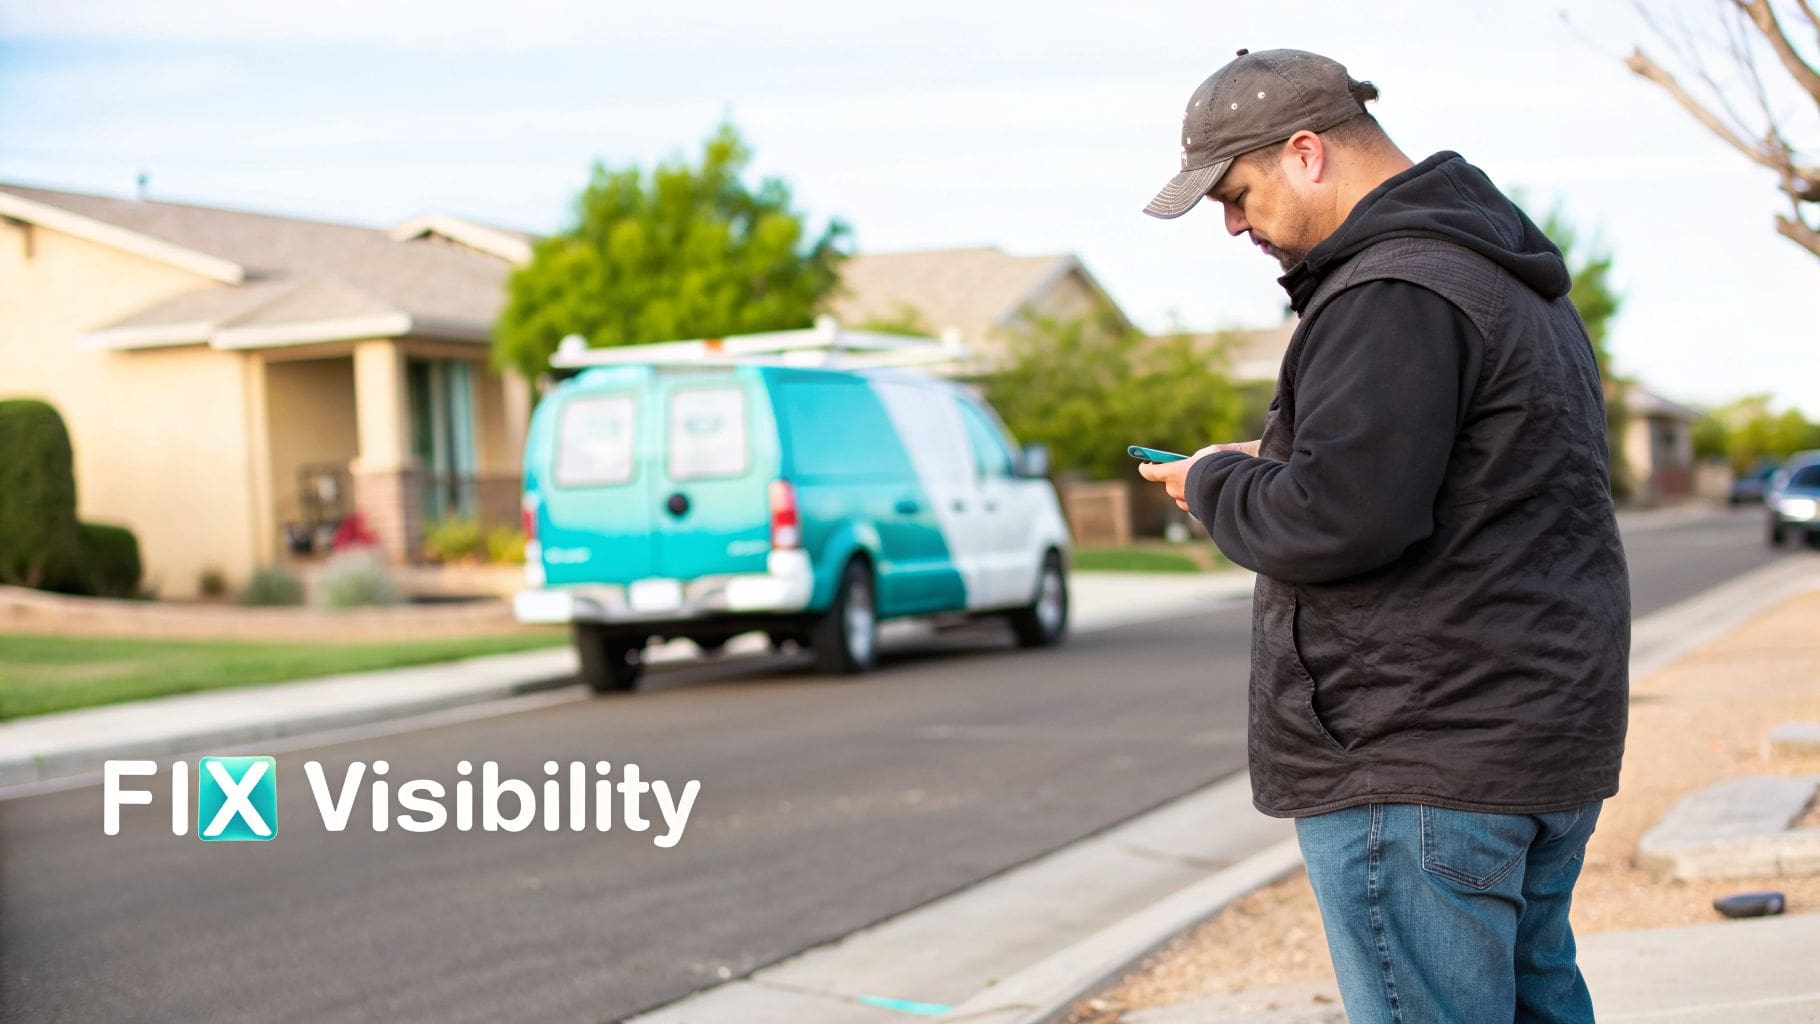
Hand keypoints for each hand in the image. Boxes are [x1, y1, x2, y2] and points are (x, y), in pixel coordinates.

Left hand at [1137, 440, 1258, 512]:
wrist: (1240, 487)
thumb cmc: (1223, 465)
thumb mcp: (1210, 453)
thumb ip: (1197, 459)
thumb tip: (1196, 465)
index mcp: (1174, 473)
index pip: (1150, 472)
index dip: (1146, 468)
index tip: (1145, 464)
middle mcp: (1176, 490)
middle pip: (1169, 484)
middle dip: (1175, 477)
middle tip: (1184, 470)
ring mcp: (1187, 504)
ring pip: (1182, 496)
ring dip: (1187, 489)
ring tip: (1202, 481)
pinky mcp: (1199, 513)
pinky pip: (1195, 504)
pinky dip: (1199, 498)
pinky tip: (1212, 491)